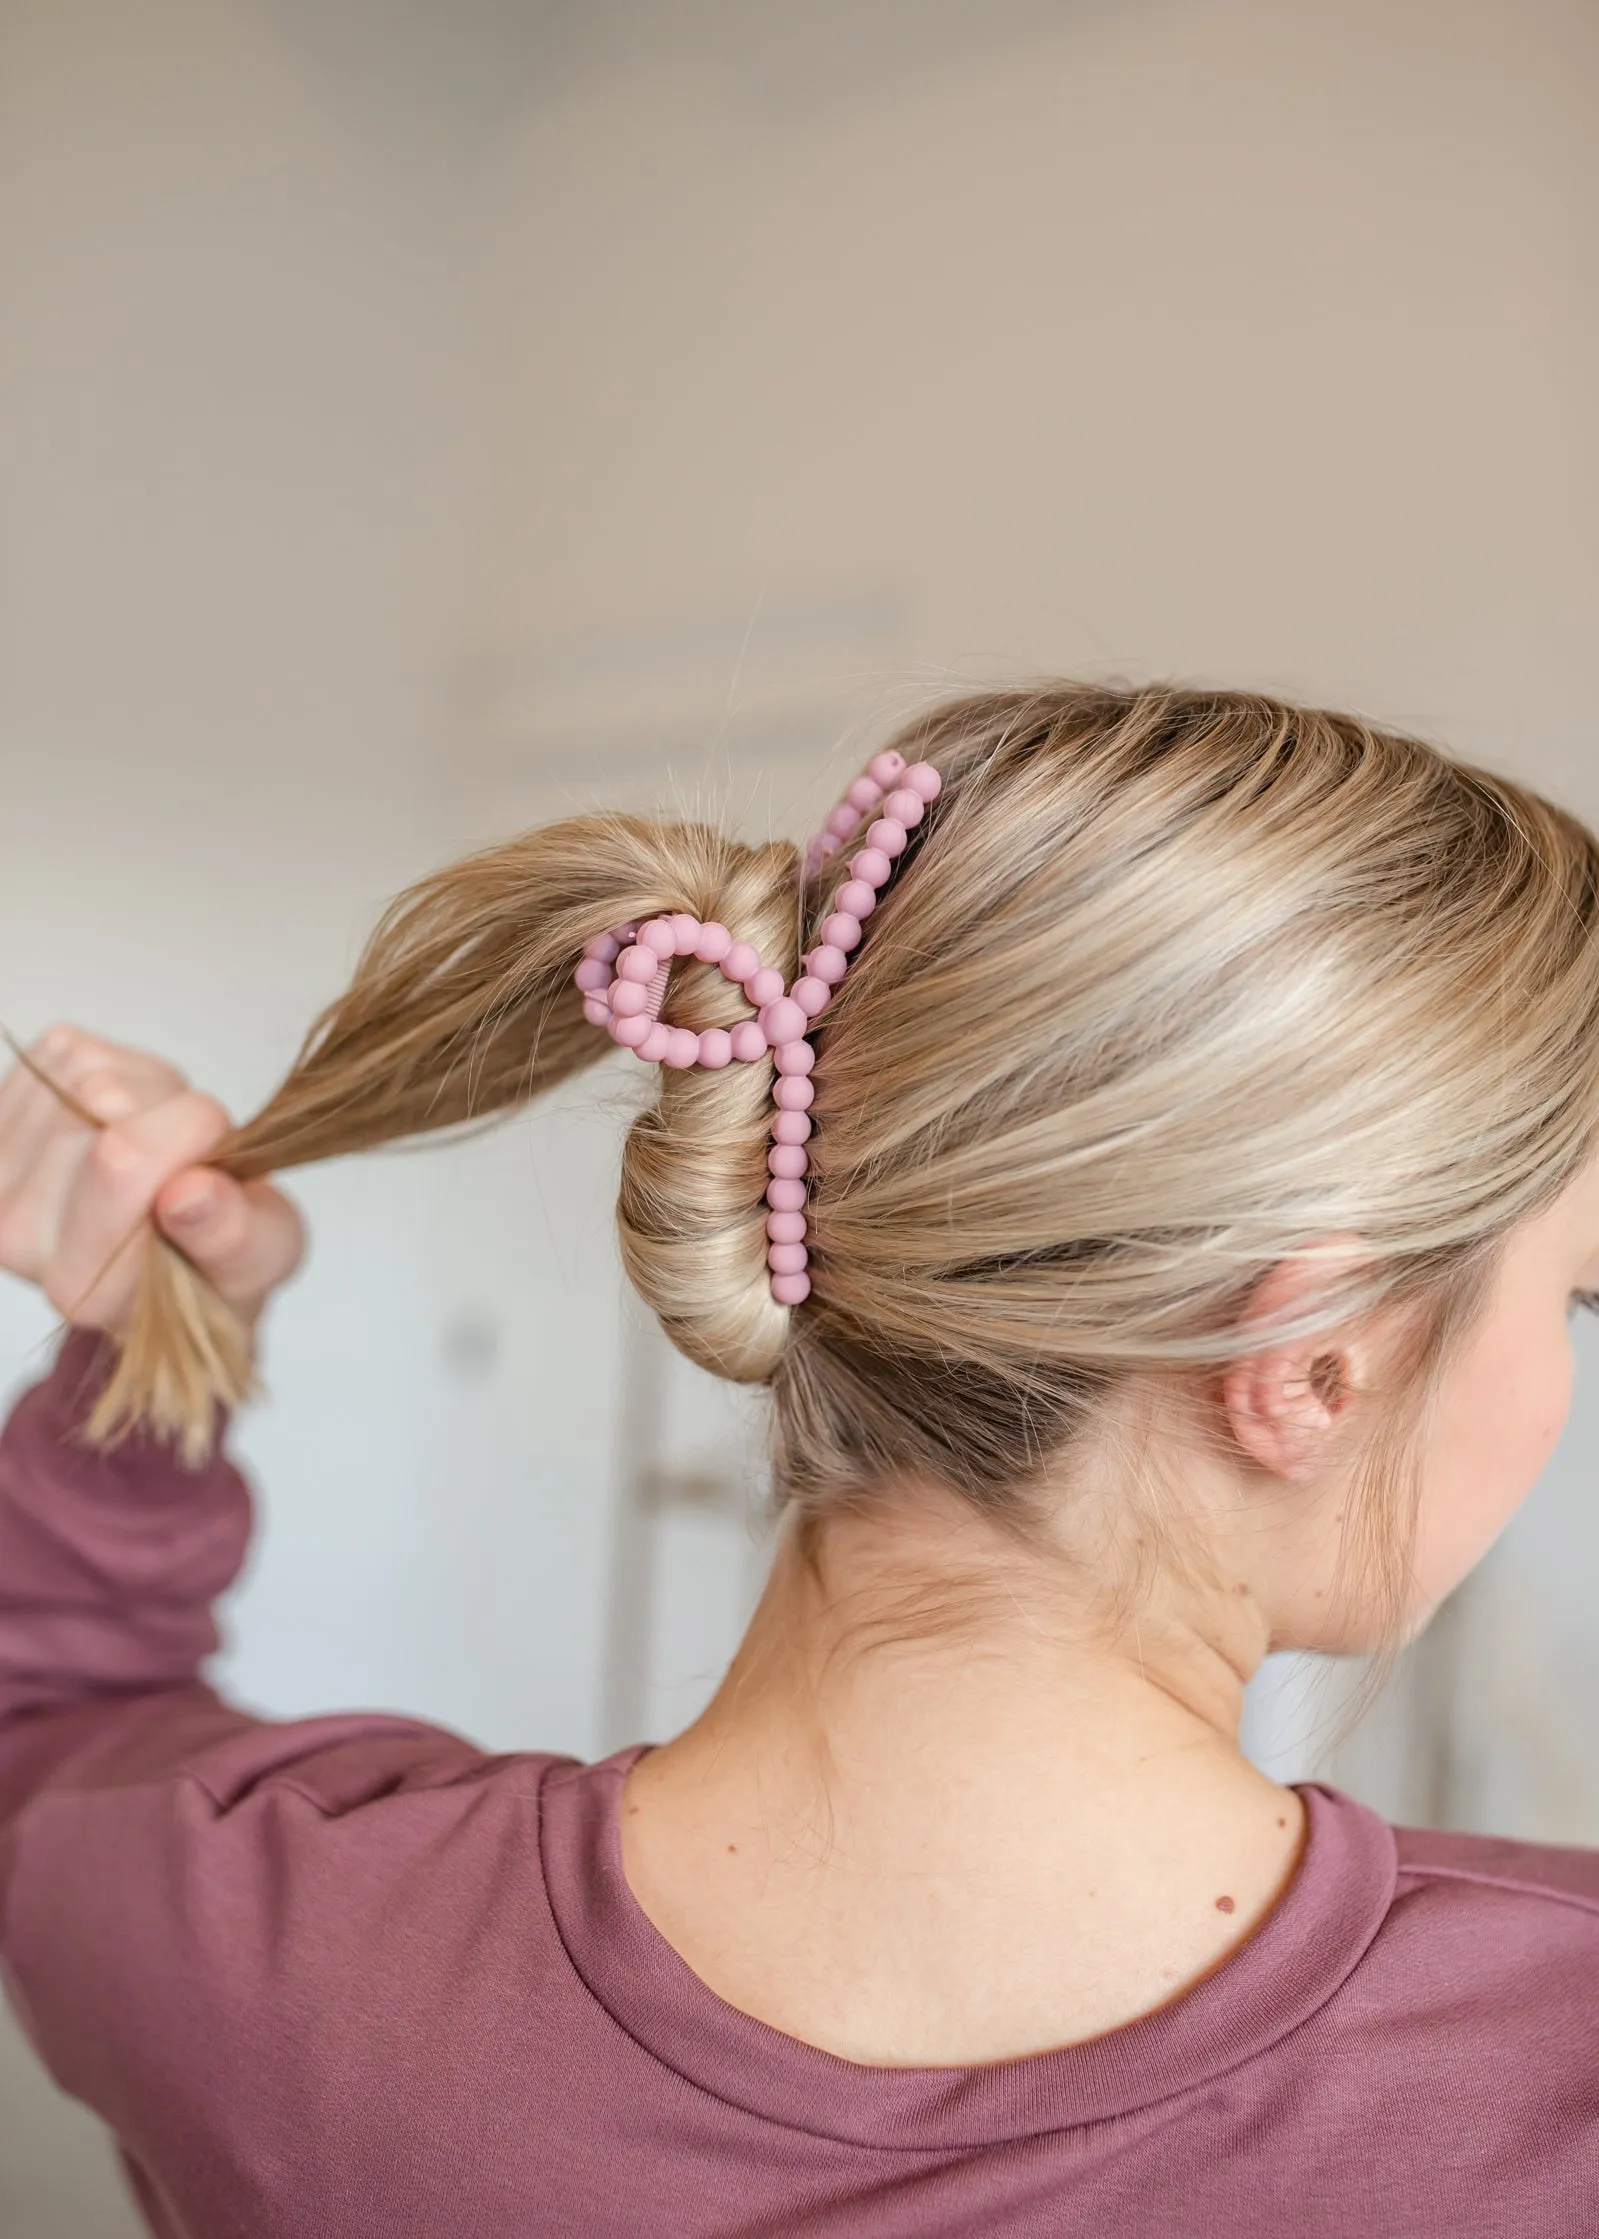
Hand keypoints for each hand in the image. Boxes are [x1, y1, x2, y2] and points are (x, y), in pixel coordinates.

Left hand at [0, 1026, 303, 1336]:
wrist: (169, 1254)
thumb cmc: (216, 1258)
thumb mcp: (263, 1258)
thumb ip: (234, 1236)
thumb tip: (192, 1192)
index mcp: (84, 1284)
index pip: (123, 1161)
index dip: (193, 1138)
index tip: (212, 1170)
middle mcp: (17, 1237)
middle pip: (105, 1101)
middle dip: (173, 1111)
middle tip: (191, 1159)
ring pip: (86, 1070)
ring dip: (148, 1091)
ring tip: (163, 1141)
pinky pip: (64, 1051)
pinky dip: (117, 1070)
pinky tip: (128, 1118)